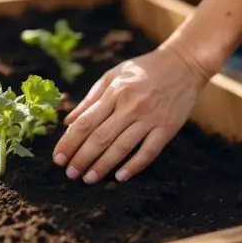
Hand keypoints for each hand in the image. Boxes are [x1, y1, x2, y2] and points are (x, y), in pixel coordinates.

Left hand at [52, 45, 211, 183]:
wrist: (183, 63)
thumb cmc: (143, 69)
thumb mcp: (113, 75)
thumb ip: (90, 99)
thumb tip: (67, 122)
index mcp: (114, 92)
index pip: (85, 122)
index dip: (69, 142)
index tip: (57, 158)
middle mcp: (130, 105)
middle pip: (100, 137)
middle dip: (82, 158)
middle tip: (69, 173)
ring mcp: (150, 117)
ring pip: (122, 147)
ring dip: (103, 166)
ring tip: (88, 179)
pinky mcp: (168, 127)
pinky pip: (149, 151)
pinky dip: (134, 166)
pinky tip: (120, 177)